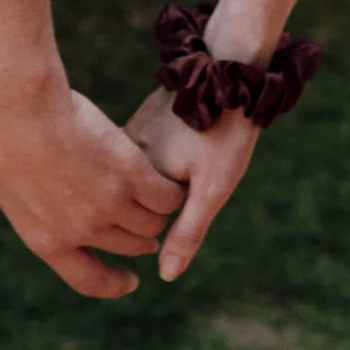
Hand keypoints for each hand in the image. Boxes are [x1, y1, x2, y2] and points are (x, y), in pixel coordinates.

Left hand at [0, 66, 185, 298]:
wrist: (14, 110)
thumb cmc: (5, 139)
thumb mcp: (16, 189)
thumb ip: (43, 209)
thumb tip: (65, 212)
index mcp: (48, 241)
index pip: (89, 280)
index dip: (114, 284)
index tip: (131, 281)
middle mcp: (81, 231)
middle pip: (130, 245)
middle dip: (143, 237)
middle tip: (149, 218)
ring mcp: (108, 204)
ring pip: (152, 222)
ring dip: (160, 212)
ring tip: (162, 194)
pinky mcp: (130, 175)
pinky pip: (165, 196)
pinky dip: (172, 192)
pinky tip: (172, 180)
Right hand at [126, 89, 260, 281]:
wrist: (227, 74)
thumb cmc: (225, 136)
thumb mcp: (212, 190)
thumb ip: (187, 233)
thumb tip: (166, 275)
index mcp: (137, 175)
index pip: (145, 221)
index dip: (176, 213)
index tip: (201, 180)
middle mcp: (122, 156)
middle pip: (138, 203)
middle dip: (166, 197)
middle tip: (200, 161)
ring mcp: (125, 137)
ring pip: (136, 182)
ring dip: (160, 180)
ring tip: (193, 153)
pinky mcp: (134, 125)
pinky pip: (137, 159)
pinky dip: (158, 161)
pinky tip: (184, 144)